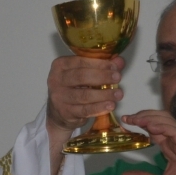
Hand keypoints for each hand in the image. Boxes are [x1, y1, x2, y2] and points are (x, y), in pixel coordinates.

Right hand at [46, 55, 124, 174]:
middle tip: (117, 78)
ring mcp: (59, 97)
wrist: (58, 113)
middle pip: (81, 76)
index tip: (114, 66)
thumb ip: (101, 66)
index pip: (80, 61)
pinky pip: (84, 110)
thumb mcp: (84, 74)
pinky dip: (99, 108)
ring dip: (103, 94)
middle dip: (102, 77)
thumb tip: (119, 61)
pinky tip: (110, 105)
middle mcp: (56, 80)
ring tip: (118, 94)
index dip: (99, 63)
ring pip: (84, 95)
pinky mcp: (64, 112)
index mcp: (60, 65)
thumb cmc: (73, 88)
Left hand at [120, 110, 175, 174]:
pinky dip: (163, 127)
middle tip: (128, 118)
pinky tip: (151, 127)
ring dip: (151, 118)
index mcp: (170, 148)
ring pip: (168, 122)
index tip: (126, 122)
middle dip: (144, 115)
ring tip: (136, 119)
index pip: (155, 129)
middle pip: (160, 120)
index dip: (141, 123)